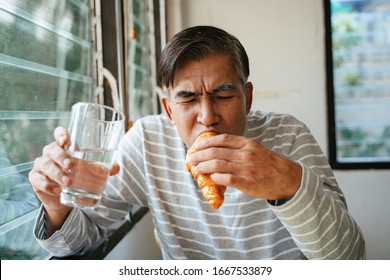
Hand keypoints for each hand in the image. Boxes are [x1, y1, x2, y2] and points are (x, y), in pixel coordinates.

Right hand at [28, 127, 119, 232]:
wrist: (63, 196)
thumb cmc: (77, 175)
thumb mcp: (90, 171)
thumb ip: (102, 168)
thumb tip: (116, 167)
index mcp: (64, 146)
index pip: (59, 134)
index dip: (61, 133)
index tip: (65, 139)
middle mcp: (50, 153)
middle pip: (52, 149)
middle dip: (61, 156)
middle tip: (71, 165)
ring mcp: (41, 165)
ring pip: (45, 164)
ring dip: (56, 173)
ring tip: (68, 182)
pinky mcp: (36, 179)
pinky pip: (38, 180)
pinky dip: (48, 185)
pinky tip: (58, 190)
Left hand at [185, 134, 301, 200]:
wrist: (288, 179)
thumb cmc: (269, 164)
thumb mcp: (256, 149)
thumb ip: (238, 148)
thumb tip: (216, 151)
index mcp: (247, 144)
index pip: (221, 139)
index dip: (205, 142)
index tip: (196, 146)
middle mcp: (245, 154)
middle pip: (215, 152)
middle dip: (199, 155)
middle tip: (191, 159)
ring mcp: (246, 168)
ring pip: (216, 165)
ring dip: (202, 167)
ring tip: (196, 169)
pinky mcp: (246, 182)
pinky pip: (225, 179)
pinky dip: (214, 178)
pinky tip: (210, 178)